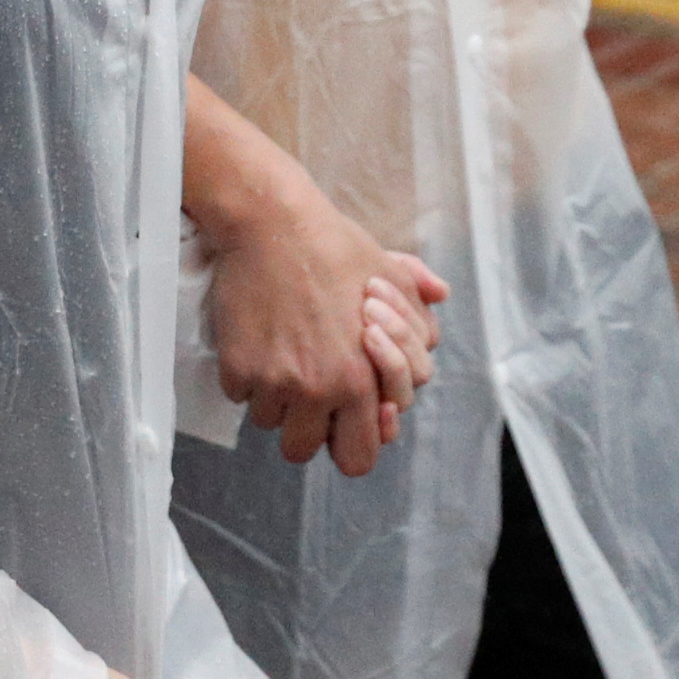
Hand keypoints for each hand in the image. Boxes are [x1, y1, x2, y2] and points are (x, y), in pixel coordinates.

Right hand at [201, 181, 446, 477]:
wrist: (272, 221)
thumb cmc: (335, 246)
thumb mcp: (390, 274)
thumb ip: (417, 308)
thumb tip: (441, 297)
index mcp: (361, 379)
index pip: (358, 456)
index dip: (348, 436)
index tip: (340, 411)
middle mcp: (319, 389)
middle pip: (304, 452)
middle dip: (306, 431)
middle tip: (305, 399)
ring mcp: (275, 382)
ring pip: (269, 423)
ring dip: (274, 398)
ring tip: (281, 355)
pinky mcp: (238, 368)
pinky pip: (239, 396)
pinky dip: (246, 375)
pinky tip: (257, 339)